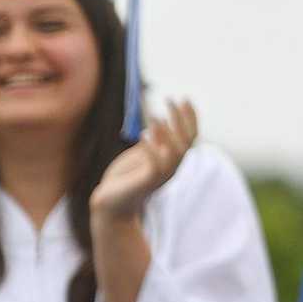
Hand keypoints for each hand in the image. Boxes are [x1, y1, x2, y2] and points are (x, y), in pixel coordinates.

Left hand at [88, 99, 197, 221]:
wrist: (111, 203)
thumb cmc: (127, 176)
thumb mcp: (144, 153)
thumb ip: (155, 141)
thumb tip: (161, 121)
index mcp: (174, 159)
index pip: (191, 135)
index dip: (190, 117)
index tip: (184, 98)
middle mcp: (173, 167)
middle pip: (185, 142)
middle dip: (179, 119)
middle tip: (168, 99)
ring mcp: (161, 176)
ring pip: (174, 153)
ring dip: (166, 132)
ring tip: (154, 115)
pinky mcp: (146, 182)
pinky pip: (154, 165)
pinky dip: (151, 149)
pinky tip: (142, 135)